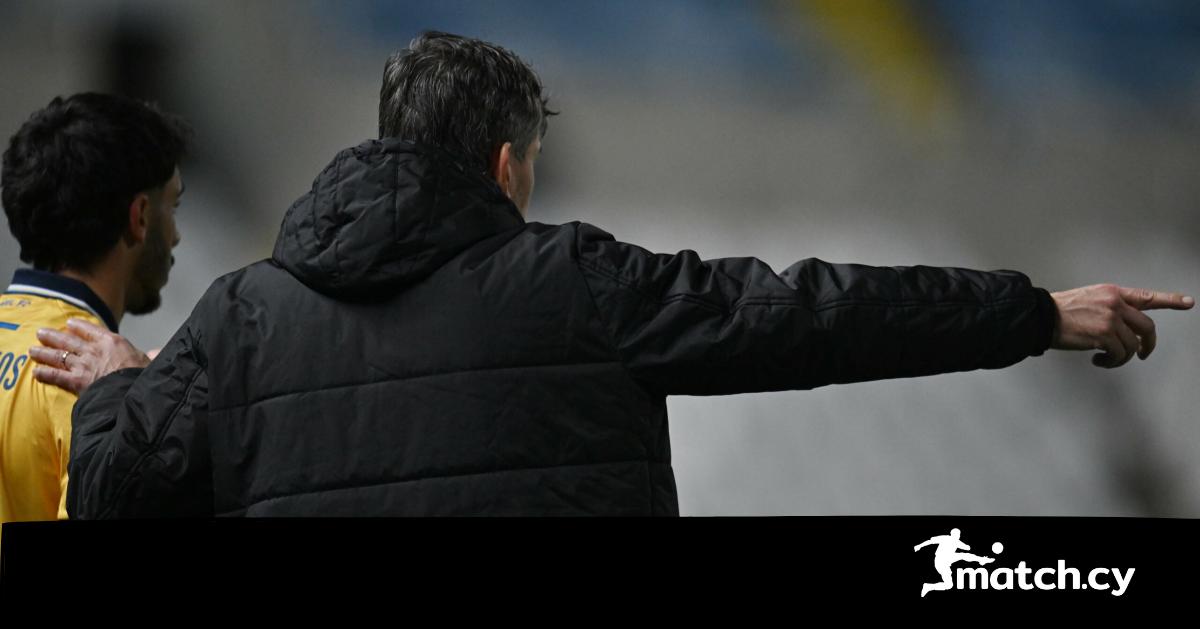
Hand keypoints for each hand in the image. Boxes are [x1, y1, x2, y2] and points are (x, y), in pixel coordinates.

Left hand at [28, 318, 150, 394]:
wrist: (134, 391)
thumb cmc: (144, 376)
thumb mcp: (153, 361)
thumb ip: (153, 355)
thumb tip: (159, 351)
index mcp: (113, 342)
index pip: (92, 330)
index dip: (80, 326)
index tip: (70, 323)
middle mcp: (95, 350)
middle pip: (69, 341)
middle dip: (54, 336)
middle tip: (42, 333)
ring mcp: (84, 365)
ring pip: (59, 356)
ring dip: (44, 353)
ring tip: (33, 350)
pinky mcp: (77, 381)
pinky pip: (56, 376)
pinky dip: (45, 374)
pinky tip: (36, 372)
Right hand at [1050, 284, 1193, 368]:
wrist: (1041, 316)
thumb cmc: (1060, 311)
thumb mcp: (1090, 299)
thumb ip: (1111, 308)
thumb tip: (1125, 329)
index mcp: (1113, 292)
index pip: (1147, 296)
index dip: (1171, 300)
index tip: (1189, 302)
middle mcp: (1115, 303)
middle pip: (1147, 327)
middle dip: (1148, 344)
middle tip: (1143, 354)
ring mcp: (1111, 319)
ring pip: (1132, 345)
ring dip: (1122, 357)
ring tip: (1107, 359)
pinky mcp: (1103, 335)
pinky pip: (1119, 354)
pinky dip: (1111, 362)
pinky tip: (1099, 360)